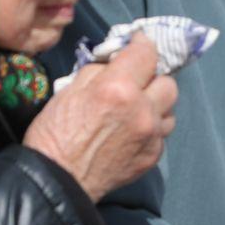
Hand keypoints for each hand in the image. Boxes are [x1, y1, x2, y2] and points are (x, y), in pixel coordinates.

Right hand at [24, 33, 177, 199]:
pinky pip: (161, 132)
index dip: (141, 44)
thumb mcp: (68, 90)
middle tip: (135, 83)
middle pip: (167, 82)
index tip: (137, 44)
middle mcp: (142, 110)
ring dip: (155, 104)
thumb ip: (98, 71)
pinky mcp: (153, 156)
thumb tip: (115, 63)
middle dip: (152, 79)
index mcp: (118, 88)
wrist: (58, 180)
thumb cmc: (54, 134)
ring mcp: (151, 135)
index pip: (147, 53)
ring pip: (170, 109)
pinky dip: (151, 127)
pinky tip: (132, 132)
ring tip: (135, 110)